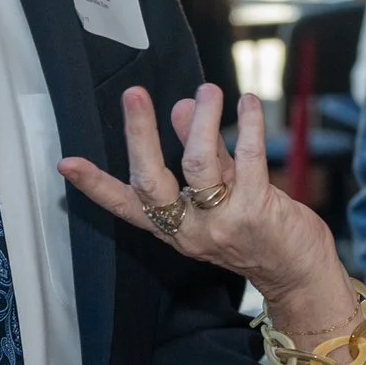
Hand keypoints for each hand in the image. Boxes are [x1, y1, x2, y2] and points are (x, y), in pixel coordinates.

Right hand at [58, 85, 343, 317]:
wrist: (299, 273)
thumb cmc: (259, 229)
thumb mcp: (220, 195)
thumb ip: (201, 152)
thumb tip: (179, 106)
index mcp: (174, 228)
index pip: (126, 207)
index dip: (95, 185)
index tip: (66, 163)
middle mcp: (190, 230)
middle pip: (151, 181)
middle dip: (140, 135)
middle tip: (134, 94)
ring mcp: (221, 223)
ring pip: (198, 165)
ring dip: (201, 121)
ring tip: (207, 90)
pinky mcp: (255, 212)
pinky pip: (248, 160)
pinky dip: (248, 127)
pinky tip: (249, 103)